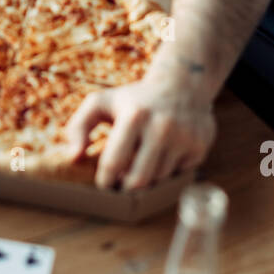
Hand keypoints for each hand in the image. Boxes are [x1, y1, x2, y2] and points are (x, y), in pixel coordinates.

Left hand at [66, 74, 216, 189]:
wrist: (182, 84)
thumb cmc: (134, 99)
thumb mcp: (101, 103)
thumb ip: (79, 127)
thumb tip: (73, 158)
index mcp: (134, 116)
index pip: (114, 163)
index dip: (105, 181)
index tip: (103, 184)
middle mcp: (162, 127)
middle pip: (138, 180)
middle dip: (126, 189)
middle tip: (121, 185)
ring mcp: (184, 137)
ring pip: (158, 180)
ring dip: (147, 180)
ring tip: (140, 166)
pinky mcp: (200, 146)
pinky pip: (178, 175)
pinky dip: (167, 172)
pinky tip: (163, 156)